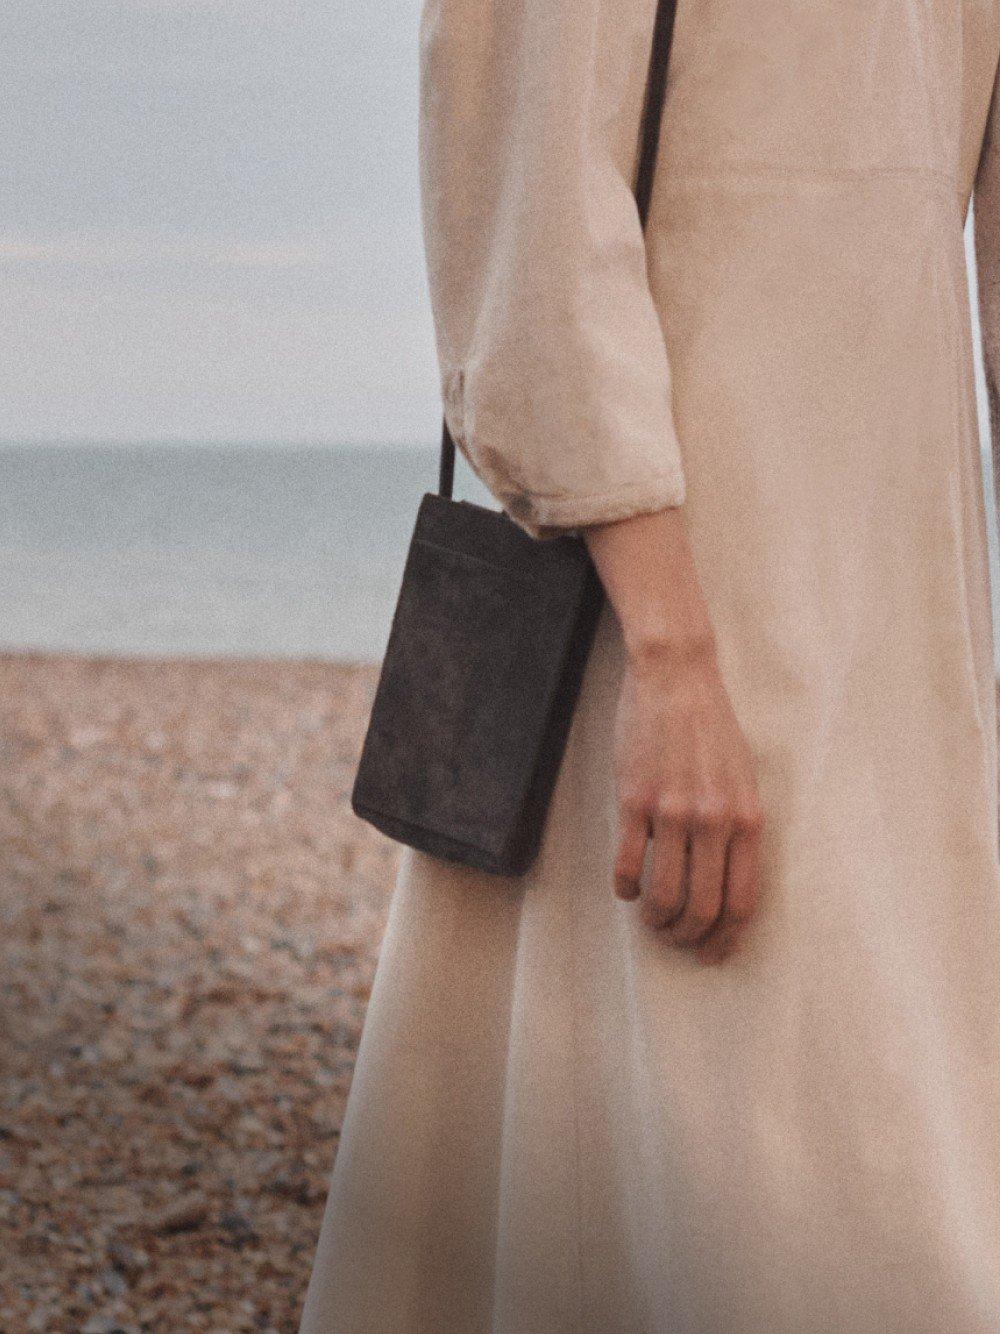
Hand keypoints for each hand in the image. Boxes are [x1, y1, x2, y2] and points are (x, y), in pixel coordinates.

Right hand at [612, 638, 763, 963]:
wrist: (676, 680)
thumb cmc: (712, 728)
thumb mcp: (744, 778)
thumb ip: (741, 829)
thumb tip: (730, 883)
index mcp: (748, 818)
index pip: (742, 901)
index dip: (727, 938)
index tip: (713, 954)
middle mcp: (715, 821)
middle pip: (703, 907)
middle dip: (688, 937)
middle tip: (675, 941)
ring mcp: (673, 813)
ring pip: (664, 894)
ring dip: (655, 921)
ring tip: (650, 921)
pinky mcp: (634, 802)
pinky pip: (627, 865)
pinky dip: (625, 889)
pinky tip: (625, 891)